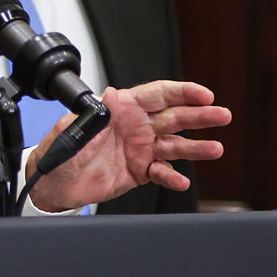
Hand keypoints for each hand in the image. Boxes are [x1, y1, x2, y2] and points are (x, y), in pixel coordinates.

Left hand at [28, 81, 230, 211]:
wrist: (54, 183)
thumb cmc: (61, 150)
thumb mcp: (74, 127)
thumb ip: (96, 114)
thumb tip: (110, 95)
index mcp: (122, 108)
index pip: (158, 94)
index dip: (182, 92)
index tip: (204, 94)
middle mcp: (136, 126)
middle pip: (175, 117)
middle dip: (200, 115)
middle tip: (222, 115)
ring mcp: (141, 149)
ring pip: (175, 145)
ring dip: (196, 148)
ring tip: (214, 150)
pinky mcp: (140, 171)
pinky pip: (162, 172)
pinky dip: (172, 177)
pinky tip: (180, 180)